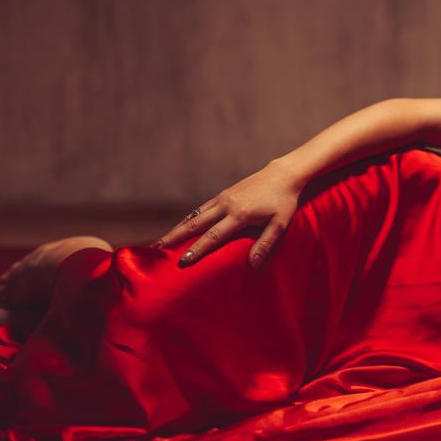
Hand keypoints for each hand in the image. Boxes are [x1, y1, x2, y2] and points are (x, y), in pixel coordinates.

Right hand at [154, 160, 305, 267]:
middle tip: (157, 250)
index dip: (197, 249)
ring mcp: (222, 199)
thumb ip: (266, 244)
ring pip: (195, 216)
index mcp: (239, 215)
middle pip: (195, 224)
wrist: (282, 175)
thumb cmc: (284, 202)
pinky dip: (188, 218)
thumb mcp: (280, 225)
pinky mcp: (223, 195)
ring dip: (177, 228)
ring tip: (162, 241)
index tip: (182, 261)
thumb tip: (253, 265)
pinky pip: (201, 209)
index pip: (213, 236)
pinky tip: (181, 226)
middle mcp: (226, 206)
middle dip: (175, 238)